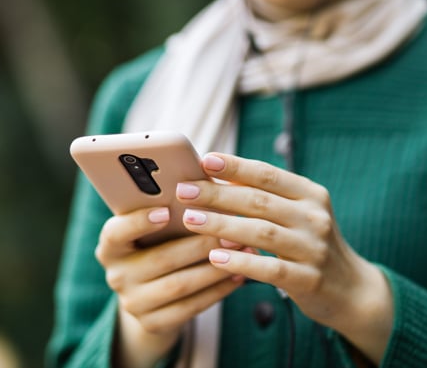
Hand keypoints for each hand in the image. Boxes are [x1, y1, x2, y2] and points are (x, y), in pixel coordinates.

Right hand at [95, 207, 243, 367]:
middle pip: (161, 259)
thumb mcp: (160, 227)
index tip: (165, 210)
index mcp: (112, 245)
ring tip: (243, 251)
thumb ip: (176, 206)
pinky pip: (190, 307)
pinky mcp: (152, 323)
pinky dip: (218, 290)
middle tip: (232, 232)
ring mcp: (132, 303)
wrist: (152, 295)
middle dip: (201, 244)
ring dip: (215, 268)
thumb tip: (208, 174)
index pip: (115, 233)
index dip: (138, 222)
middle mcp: (117, 275)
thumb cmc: (163, 244)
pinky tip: (238, 275)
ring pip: (179, 285)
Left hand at [177, 153, 393, 363]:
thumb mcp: (300, 214)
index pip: (268, 174)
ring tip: (190, 219)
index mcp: (311, 194)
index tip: (205, 160)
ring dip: (221, 224)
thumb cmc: (312, 244)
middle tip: (184, 190)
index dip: (236, 166)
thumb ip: (269, 196)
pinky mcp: (309, 279)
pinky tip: (215, 258)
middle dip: (217, 194)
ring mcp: (313, 248)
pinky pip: (270, 268)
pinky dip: (241, 261)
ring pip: (260, 232)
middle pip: (259, 201)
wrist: (350, 288)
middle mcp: (314, 217)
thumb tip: (222, 177)